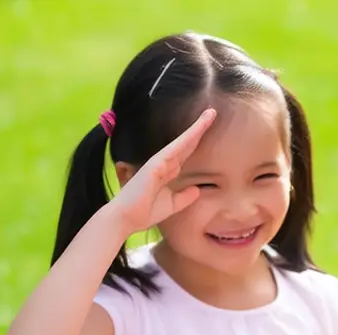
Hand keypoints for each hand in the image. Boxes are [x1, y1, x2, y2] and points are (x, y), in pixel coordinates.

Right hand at [106, 108, 215, 233]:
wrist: (126, 218)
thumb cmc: (145, 212)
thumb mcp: (172, 205)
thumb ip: (184, 197)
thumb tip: (198, 190)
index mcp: (168, 172)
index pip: (186, 152)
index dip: (197, 140)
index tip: (209, 128)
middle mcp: (164, 163)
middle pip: (187, 143)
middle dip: (200, 128)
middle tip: (212, 113)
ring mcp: (160, 161)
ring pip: (183, 141)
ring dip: (197, 127)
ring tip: (210, 114)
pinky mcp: (156, 164)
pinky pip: (175, 148)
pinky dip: (187, 138)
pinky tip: (198, 128)